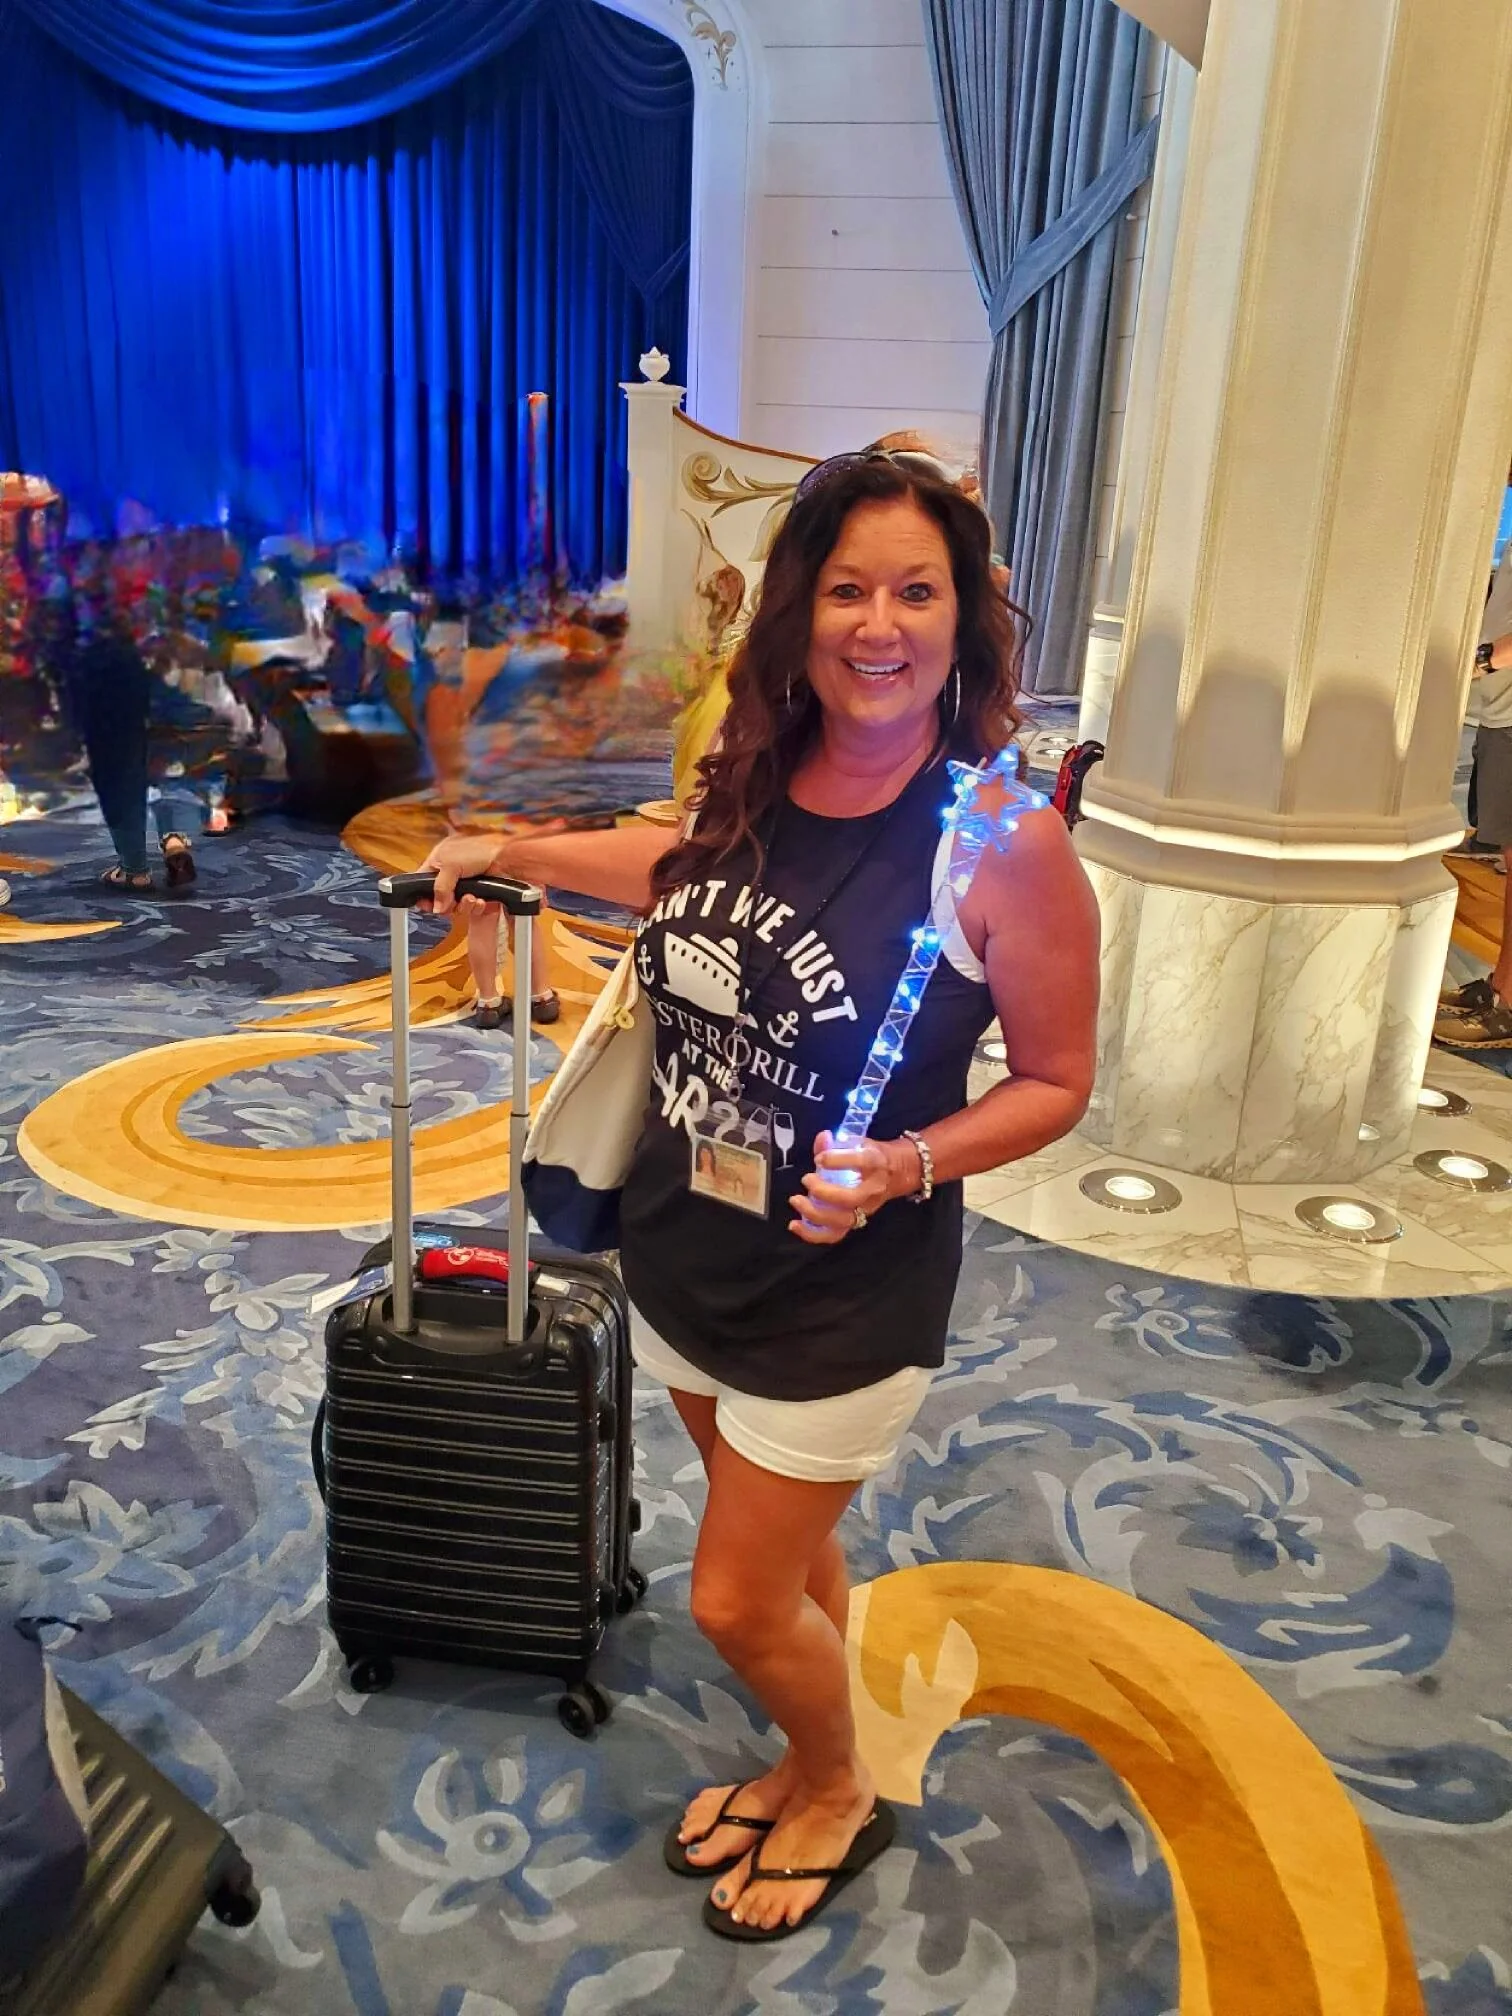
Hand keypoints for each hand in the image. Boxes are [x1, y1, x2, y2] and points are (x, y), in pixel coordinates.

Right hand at [418, 832, 509, 916]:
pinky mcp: (478, 894)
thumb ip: (440, 887)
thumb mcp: (451, 866)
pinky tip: (480, 900)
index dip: (423, 896)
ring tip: (470, 898)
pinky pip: (472, 908)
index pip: (422, 883)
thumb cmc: (478, 850)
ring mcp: (464, 886)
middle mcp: (449, 876)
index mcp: (438, 863)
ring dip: (464, 906)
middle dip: (447, 904)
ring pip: (456, 906)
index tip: (426, 905)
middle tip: (452, 903)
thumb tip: (436, 907)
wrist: (506, 857)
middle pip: (439, 900)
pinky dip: (476, 907)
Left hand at [788, 1131, 910, 1244]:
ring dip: (815, 1213)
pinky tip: (795, 1225)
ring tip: (796, 1200)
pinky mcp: (855, 1222)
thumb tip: (822, 1137)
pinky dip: (813, 1234)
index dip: (838, 1160)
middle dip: (824, 1191)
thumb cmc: (872, 1156)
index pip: (862, 1161)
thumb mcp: (859, 1142)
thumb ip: (837, 1143)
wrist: (897, 1173)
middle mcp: (872, 1189)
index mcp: (876, 1163)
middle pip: (851, 1198)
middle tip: (806, 1179)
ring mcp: (864, 1209)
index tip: (819, 1159)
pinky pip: (835, 1234)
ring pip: (842, 1220)